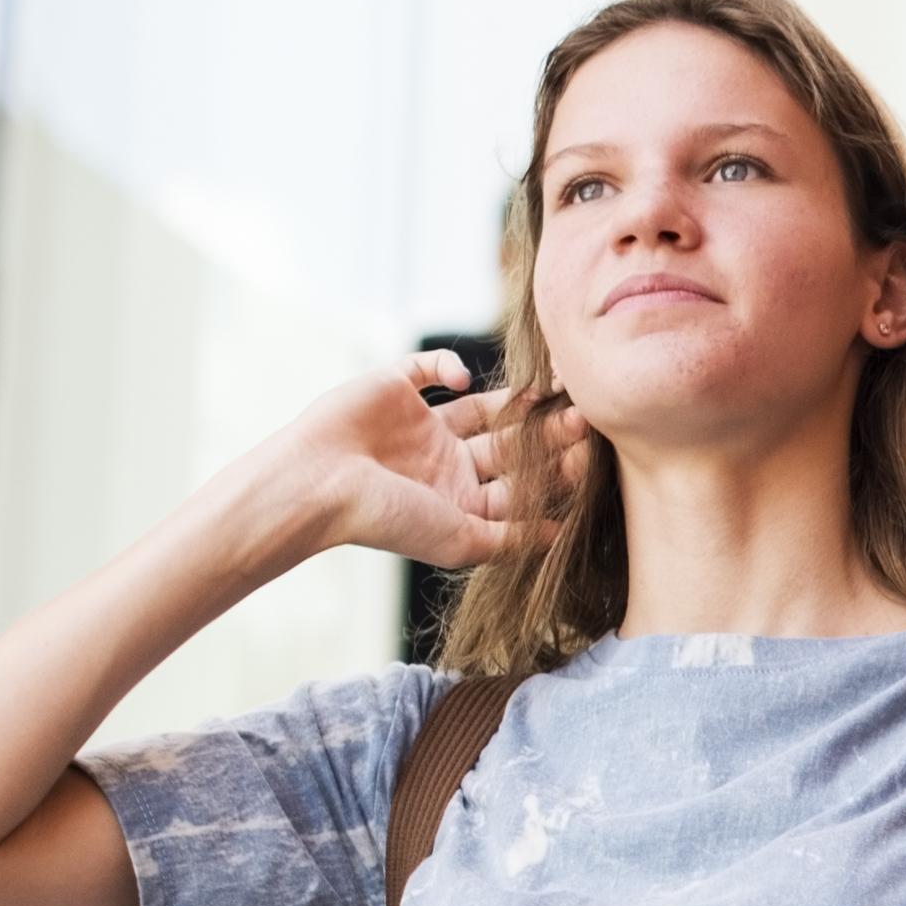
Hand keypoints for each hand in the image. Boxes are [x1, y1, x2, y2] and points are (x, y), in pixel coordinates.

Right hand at [248, 354, 564, 573]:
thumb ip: (511, 539)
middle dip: (547, 434)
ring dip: (518, 400)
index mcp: (459, 499)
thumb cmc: (386, 519)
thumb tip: (560, 537)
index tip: (588, 454)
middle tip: (583, 418)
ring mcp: (420, 424)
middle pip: (510, 445)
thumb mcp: (460, 540)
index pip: (521, 483)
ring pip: (483, 407)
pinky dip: (451, 366)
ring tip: (551, 394)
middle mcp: (444, 462)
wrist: (317, 485)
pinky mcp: (393, 389)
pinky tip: (464, 379)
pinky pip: (430, 368)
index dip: (555, 470)